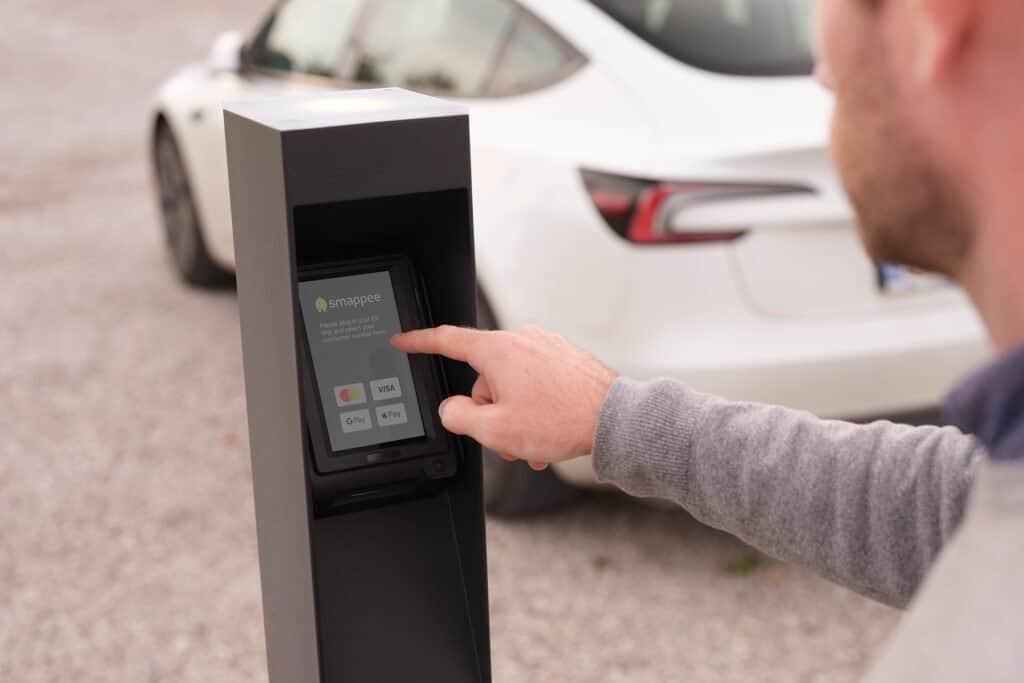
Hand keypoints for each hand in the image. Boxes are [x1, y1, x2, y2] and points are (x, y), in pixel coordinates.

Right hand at [391, 325, 615, 469]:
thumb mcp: (496, 429)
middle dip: (490, 411)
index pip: (446, 340)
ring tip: (533, 442)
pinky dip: (535, 409)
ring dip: (515, 417)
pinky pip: (535, 383)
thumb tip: (452, 409)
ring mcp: (545, 347)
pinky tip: (547, 434)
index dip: (418, 342)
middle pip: (483, 378)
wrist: (612, 419)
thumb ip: (460, 417)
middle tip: (508, 438)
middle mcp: (521, 341)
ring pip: (511, 385)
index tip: (402, 340)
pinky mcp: (562, 358)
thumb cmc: (562, 419)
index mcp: (498, 351)